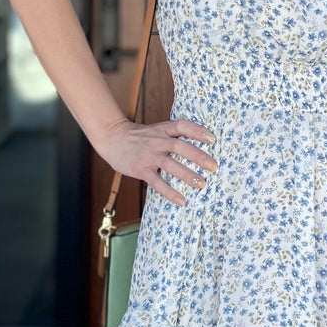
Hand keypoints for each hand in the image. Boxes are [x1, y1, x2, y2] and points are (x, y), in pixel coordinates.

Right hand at [100, 117, 217, 205]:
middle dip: (198, 156)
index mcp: (163, 129)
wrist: (113, 138)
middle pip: (179, 146)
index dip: (198, 131)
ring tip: (202, 184)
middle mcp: (157, 141)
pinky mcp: (141, 170)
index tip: (213, 139)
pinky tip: (181, 200)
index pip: (182, 126)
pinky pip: (157, 182)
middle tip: (214, 166)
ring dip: (187, 175)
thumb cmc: (139, 137)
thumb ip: (173, 135)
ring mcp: (148, 156)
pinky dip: (169, 192)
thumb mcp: (156, 130)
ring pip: (170, 164)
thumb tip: (199, 145)